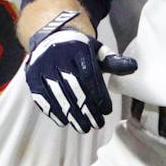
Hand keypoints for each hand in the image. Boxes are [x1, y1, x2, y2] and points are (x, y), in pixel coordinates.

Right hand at [24, 10, 135, 132]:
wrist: (51, 37)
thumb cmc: (79, 49)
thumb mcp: (97, 50)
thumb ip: (114, 61)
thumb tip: (133, 66)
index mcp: (77, 49)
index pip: (89, 76)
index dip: (98, 95)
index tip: (107, 111)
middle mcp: (58, 56)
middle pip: (74, 88)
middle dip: (86, 109)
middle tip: (97, 124)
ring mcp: (42, 66)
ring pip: (58, 95)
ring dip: (71, 114)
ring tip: (84, 128)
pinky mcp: (32, 76)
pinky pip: (42, 97)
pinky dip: (53, 111)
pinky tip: (64, 122)